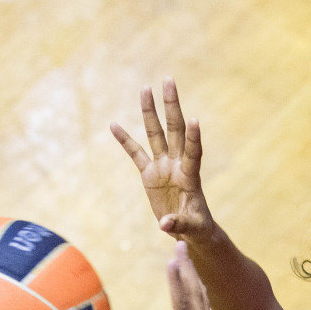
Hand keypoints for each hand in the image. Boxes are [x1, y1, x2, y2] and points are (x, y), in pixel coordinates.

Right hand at [111, 77, 215, 241]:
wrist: (189, 229)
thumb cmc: (196, 228)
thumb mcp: (191, 229)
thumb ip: (179, 224)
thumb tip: (164, 225)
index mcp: (190, 176)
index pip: (193, 152)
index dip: (194, 138)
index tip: (194, 120)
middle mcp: (177, 165)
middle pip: (175, 130)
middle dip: (172, 106)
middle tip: (169, 80)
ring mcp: (163, 166)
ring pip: (156, 134)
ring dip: (150, 112)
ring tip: (145, 88)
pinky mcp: (150, 174)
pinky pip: (135, 153)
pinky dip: (124, 140)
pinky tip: (113, 125)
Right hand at [118, 242, 218, 309]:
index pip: (183, 305)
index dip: (176, 281)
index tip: (171, 259)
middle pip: (196, 297)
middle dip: (188, 270)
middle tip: (181, 246)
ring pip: (204, 303)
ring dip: (194, 279)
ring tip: (187, 257)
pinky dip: (200, 295)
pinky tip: (195, 283)